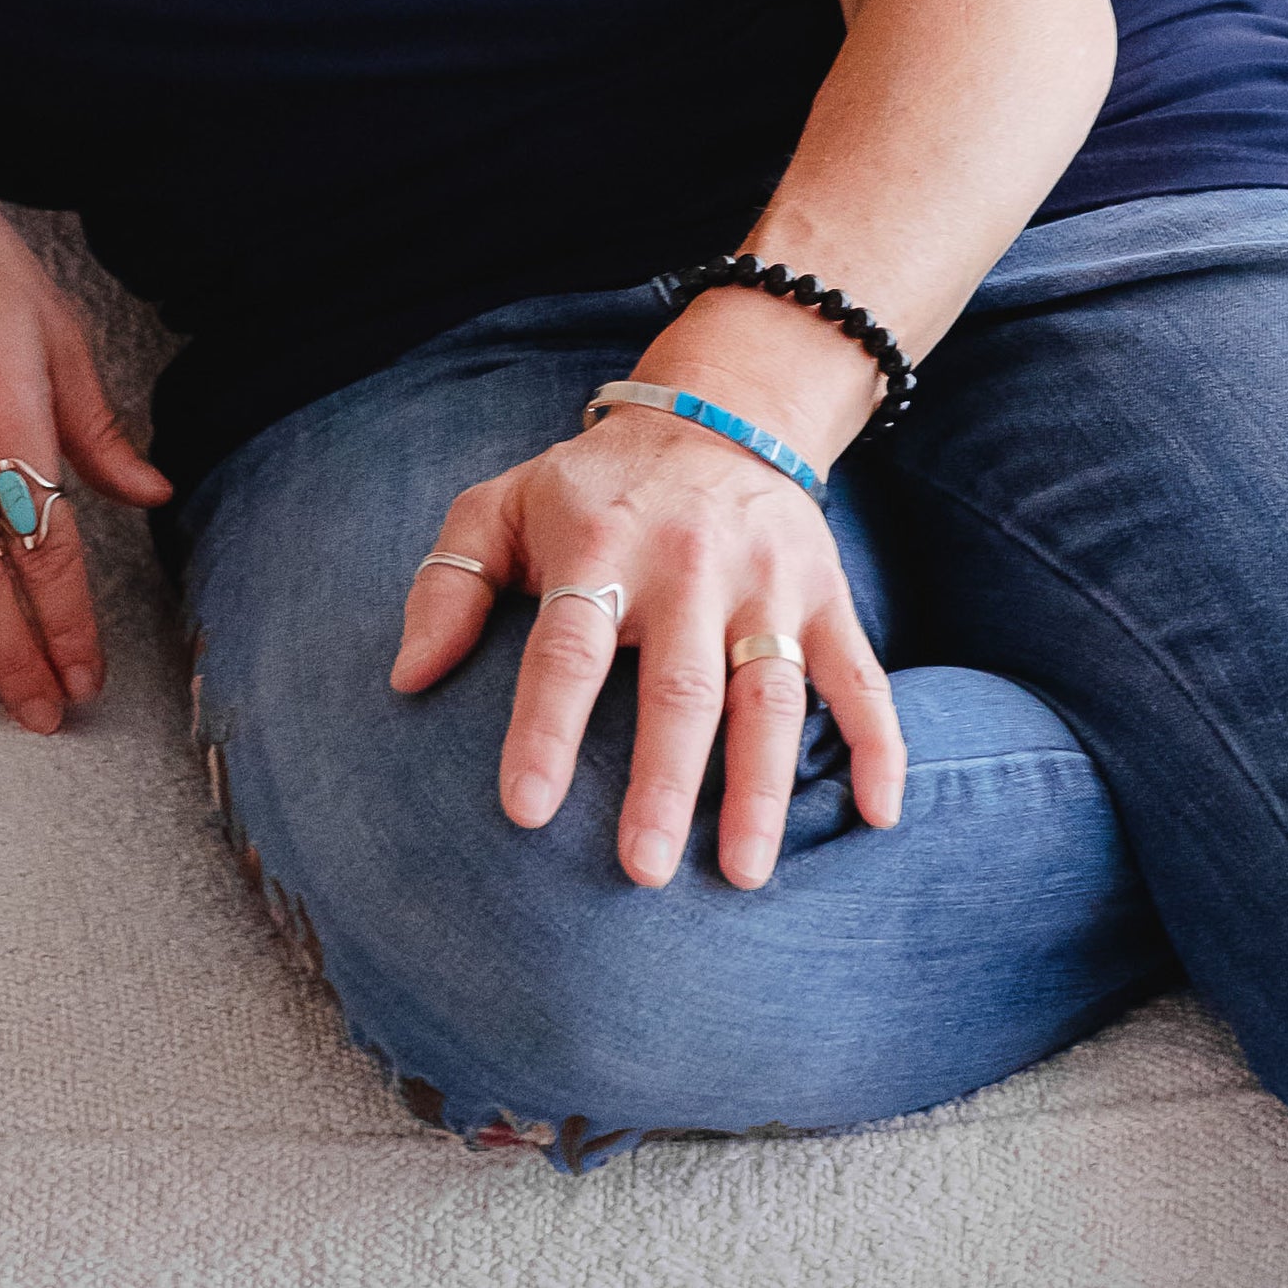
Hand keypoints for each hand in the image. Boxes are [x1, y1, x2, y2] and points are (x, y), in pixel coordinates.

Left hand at [391, 400, 905, 885]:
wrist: (721, 412)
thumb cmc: (591, 489)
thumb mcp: (503, 507)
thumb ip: (449, 585)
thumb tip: (408, 679)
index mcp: (598, 546)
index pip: (568, 647)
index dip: (547, 728)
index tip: (527, 810)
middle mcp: (689, 566)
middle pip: (680, 687)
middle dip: (665, 784)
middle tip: (644, 872)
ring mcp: (767, 583)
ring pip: (772, 695)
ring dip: (762, 788)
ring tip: (745, 874)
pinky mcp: (826, 597)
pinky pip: (862, 676)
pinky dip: (879, 744)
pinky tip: (876, 816)